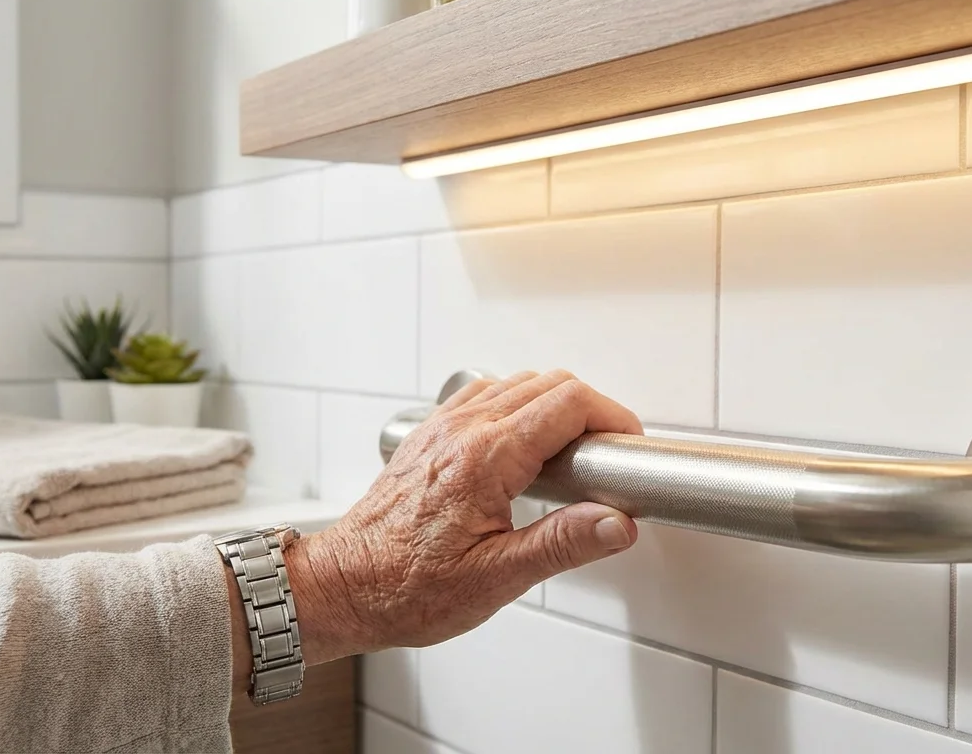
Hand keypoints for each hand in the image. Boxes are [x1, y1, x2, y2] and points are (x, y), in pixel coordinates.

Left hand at [285, 370, 641, 663]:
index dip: (612, 417)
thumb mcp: (495, 579)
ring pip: (520, 382)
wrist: (344, 587)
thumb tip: (615, 524)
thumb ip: (562, 544)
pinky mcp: (432, 433)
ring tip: (574, 456)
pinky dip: (521, 405)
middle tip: (609, 455)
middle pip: (550, 383)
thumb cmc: (405, 588)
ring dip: (557, 405)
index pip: (568, 403)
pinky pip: (488, 394)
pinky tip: (527, 447)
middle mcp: (462, 430)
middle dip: (592, 410)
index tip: (627, 446)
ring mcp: (444, 426)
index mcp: (484, 459)